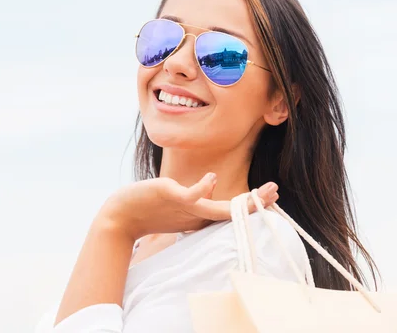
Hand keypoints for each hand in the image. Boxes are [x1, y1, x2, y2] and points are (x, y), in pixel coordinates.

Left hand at [98, 173, 278, 240]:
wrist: (121, 216)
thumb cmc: (148, 209)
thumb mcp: (177, 204)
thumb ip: (196, 198)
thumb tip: (212, 187)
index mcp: (199, 217)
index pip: (230, 213)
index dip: (251, 206)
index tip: (272, 196)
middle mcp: (195, 215)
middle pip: (231, 212)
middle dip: (255, 204)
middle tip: (276, 194)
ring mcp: (185, 208)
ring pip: (217, 208)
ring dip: (241, 204)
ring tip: (261, 192)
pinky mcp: (171, 196)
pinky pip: (190, 195)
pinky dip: (202, 189)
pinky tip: (212, 178)